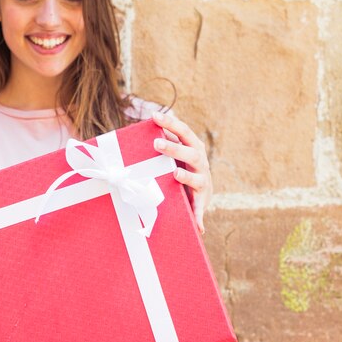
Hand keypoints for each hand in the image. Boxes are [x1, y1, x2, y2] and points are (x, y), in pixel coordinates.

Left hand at [152, 111, 211, 233]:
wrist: (201, 191)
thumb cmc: (180, 166)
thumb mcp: (173, 153)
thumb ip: (162, 141)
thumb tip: (138, 127)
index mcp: (193, 147)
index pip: (183, 131)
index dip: (170, 123)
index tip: (155, 115)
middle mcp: (200, 161)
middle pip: (190, 152)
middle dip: (174, 148)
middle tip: (155, 144)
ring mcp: (203, 180)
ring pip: (196, 178)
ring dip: (186, 177)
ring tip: (175, 175)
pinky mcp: (202, 200)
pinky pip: (200, 208)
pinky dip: (198, 216)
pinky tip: (198, 226)